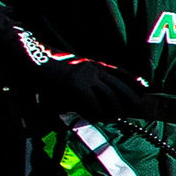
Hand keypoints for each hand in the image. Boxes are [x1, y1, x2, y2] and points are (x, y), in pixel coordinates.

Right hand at [0, 13, 148, 127]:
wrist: (29, 57)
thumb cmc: (47, 65)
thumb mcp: (72, 68)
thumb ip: (85, 77)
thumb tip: (96, 92)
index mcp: (93, 63)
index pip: (120, 72)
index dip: (134, 81)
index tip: (146, 88)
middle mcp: (93, 68)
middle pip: (121, 86)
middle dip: (130, 100)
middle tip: (135, 110)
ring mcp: (85, 76)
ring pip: (110, 96)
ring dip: (115, 110)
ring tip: (116, 118)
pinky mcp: (75, 85)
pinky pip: (93, 102)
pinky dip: (98, 113)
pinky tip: (99, 118)